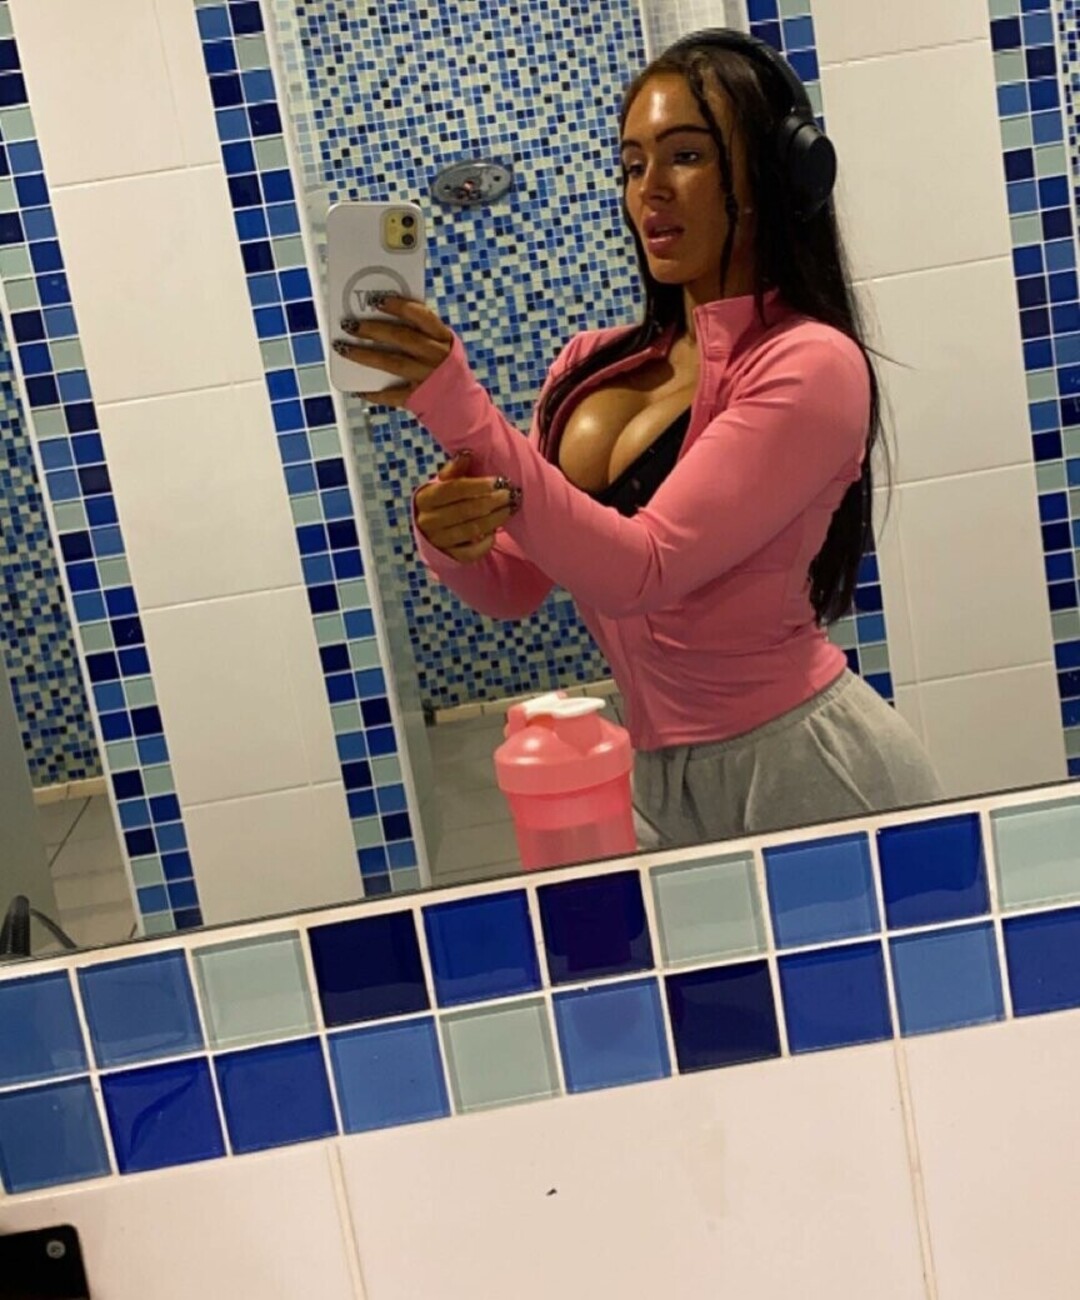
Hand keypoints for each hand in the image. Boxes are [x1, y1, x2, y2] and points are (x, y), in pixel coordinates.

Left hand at [334, 296, 453, 406]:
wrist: (461, 404)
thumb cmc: (443, 367)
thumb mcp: (440, 346)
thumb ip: (420, 333)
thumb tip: (380, 317)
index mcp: (443, 338)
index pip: (421, 316)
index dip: (398, 306)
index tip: (375, 299)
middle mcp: (436, 356)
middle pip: (402, 338)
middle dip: (373, 329)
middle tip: (349, 324)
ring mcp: (427, 378)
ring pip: (392, 363)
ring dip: (365, 355)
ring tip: (343, 348)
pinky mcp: (418, 398)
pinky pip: (392, 395)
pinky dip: (374, 393)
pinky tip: (357, 390)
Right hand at [415, 452, 519, 563]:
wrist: (431, 530)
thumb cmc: (443, 501)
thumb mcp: (444, 483)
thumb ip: (456, 469)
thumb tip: (467, 453)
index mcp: (424, 498)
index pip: (452, 490)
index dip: (476, 485)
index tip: (497, 481)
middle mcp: (427, 521)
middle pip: (464, 510)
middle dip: (490, 502)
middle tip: (509, 495)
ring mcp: (438, 541)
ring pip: (471, 530)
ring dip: (494, 519)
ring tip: (509, 509)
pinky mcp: (449, 557)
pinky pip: (471, 552)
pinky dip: (485, 542)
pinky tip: (495, 531)